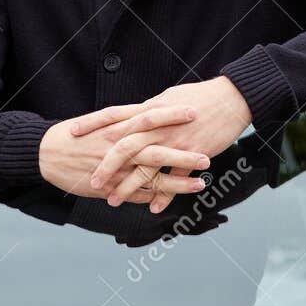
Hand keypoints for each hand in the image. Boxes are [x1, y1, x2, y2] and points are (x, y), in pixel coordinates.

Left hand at [71, 77, 253, 208]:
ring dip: (129, 186)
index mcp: (149, 109)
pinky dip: (164, 194)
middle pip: (125, 145)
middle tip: (92, 181)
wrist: (233, 99)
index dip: (92, 123)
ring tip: (114, 201)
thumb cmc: (201, 97)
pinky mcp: (194, 153)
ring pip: (147, 166)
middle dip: (106, 165)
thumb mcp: (169, 98)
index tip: (72, 133)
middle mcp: (158, 126)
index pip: (113, 114)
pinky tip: (153, 208)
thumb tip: (132, 115)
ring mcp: (175, 141)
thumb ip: (148, 110)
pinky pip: (175, 178)